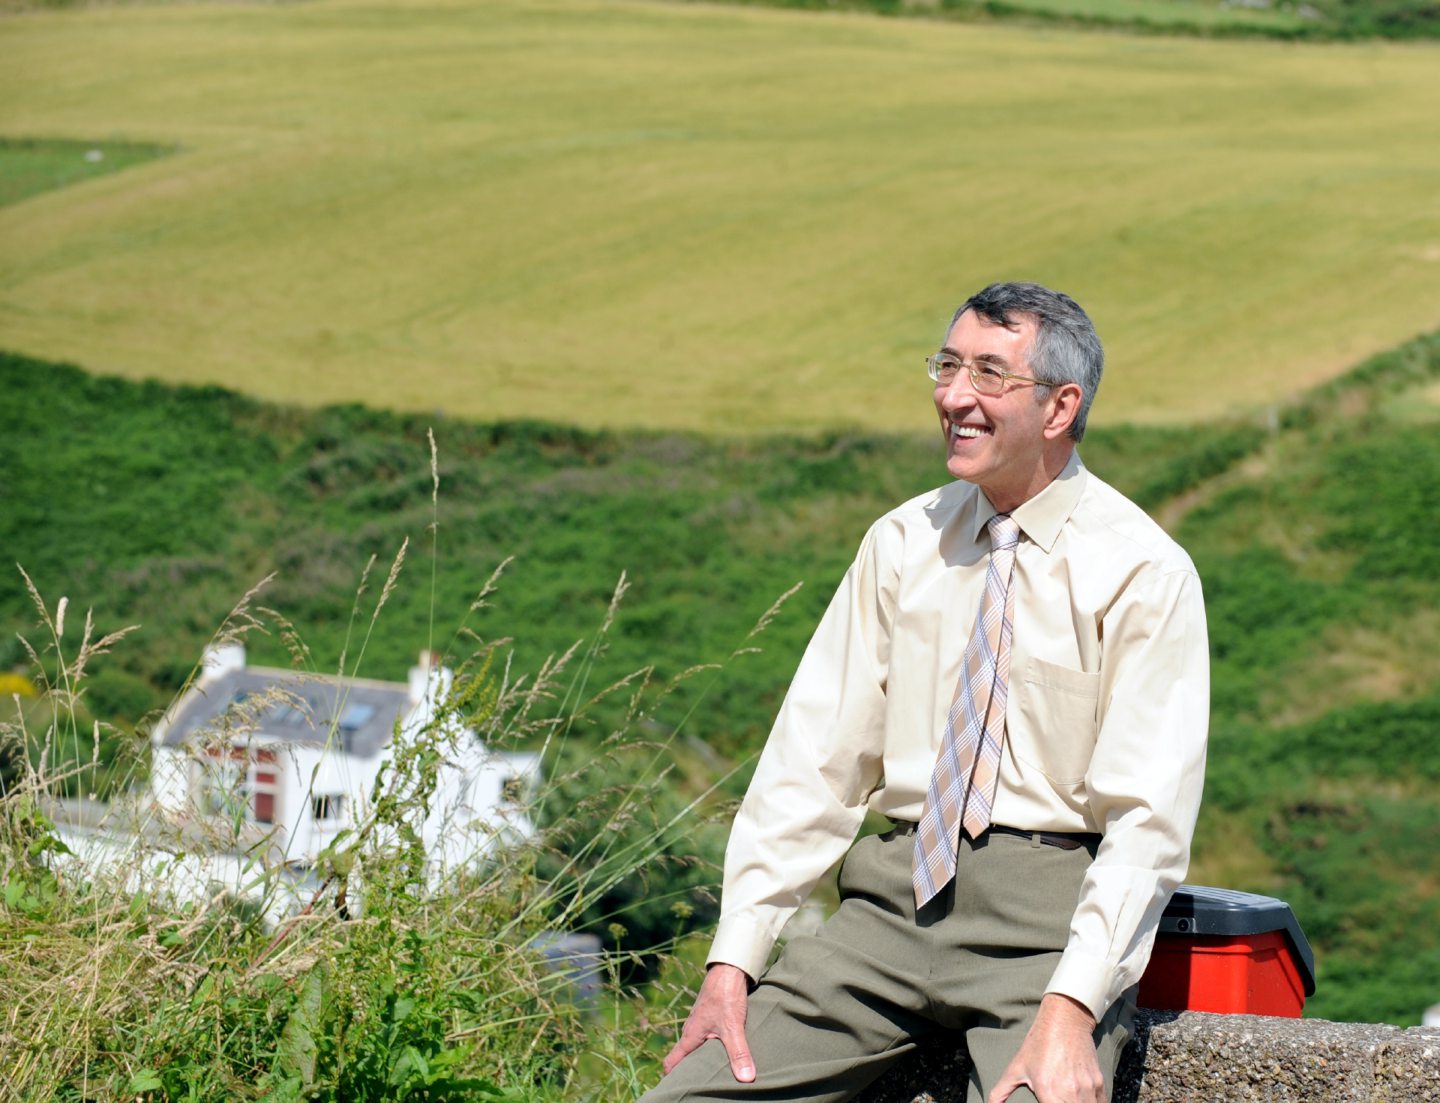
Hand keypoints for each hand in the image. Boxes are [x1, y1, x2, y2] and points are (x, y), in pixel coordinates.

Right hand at [662, 963, 756, 1081]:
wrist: (729, 969)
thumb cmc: (726, 996)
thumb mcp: (733, 1028)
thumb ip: (739, 1053)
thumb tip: (746, 1078)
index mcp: (690, 1036)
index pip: (672, 1062)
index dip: (671, 1078)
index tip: (674, 1089)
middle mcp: (692, 1030)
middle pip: (684, 1056)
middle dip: (687, 1071)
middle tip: (696, 1086)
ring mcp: (701, 1021)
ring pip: (696, 1045)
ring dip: (701, 1058)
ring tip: (711, 1072)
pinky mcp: (712, 1015)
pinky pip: (707, 1036)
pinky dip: (711, 1046)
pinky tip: (725, 1051)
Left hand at [988, 993, 1104, 1102]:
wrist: (1065, 1020)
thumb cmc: (1038, 1044)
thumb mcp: (1016, 1067)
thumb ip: (1000, 1091)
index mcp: (1049, 1093)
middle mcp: (1071, 1094)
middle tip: (1056, 1102)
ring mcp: (1087, 1089)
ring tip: (1067, 1100)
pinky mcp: (1099, 1083)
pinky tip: (1082, 1101)